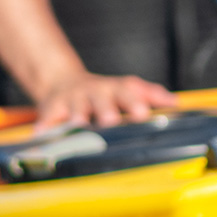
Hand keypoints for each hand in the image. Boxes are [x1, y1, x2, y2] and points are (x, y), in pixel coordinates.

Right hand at [34, 70, 176, 130]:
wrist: (64, 83)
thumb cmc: (102, 93)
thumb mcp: (126, 89)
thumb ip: (150, 94)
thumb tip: (174, 102)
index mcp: (115, 89)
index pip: (128, 93)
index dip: (135, 103)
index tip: (142, 113)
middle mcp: (94, 92)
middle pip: (101, 99)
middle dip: (106, 109)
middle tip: (111, 120)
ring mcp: (72, 100)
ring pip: (75, 107)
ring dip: (77, 114)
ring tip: (78, 123)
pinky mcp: (50, 109)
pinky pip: (47, 118)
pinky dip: (44, 126)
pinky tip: (41, 134)